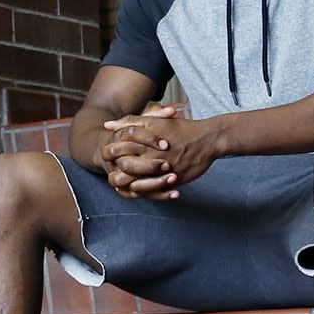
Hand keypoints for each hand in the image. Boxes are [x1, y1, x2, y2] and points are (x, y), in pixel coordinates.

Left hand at [96, 107, 218, 198]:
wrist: (207, 139)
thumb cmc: (180, 129)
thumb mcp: (154, 121)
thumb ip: (129, 123)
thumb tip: (107, 126)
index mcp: (142, 141)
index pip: (114, 151)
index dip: (108, 154)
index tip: (109, 156)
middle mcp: (149, 156)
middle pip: (121, 170)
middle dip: (115, 172)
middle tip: (115, 172)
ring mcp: (160, 171)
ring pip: (134, 184)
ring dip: (129, 184)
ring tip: (129, 181)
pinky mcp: (171, 181)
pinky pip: (153, 192)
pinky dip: (146, 192)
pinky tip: (143, 189)